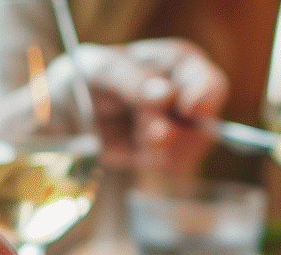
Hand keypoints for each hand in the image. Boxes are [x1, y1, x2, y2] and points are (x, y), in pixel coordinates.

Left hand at [75, 38, 227, 176]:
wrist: (69, 114)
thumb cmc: (86, 79)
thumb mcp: (100, 71)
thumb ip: (133, 80)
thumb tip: (167, 95)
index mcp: (180, 62)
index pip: (210, 84)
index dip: (203, 100)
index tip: (185, 111)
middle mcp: (189, 93)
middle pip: (206, 124)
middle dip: (170, 131)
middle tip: (142, 128)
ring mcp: (184, 126)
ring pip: (191, 149)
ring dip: (157, 146)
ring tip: (133, 129)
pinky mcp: (171, 153)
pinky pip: (174, 166)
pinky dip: (151, 159)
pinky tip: (134, 144)